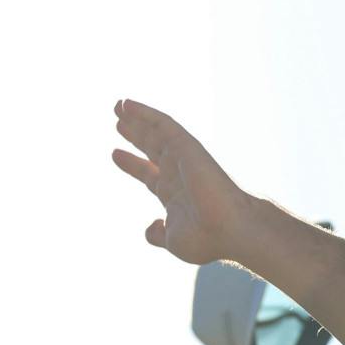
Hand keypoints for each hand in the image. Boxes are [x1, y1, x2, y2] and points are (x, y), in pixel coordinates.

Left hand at [112, 100, 254, 266]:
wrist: (230, 229)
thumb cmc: (207, 239)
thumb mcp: (173, 239)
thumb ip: (159, 234)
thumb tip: (150, 228)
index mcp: (174, 195)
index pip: (149, 174)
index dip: (132, 164)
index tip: (115, 153)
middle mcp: (178, 173)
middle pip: (151, 148)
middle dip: (135, 135)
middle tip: (118, 122)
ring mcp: (182, 159)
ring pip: (155, 133)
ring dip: (136, 119)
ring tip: (118, 106)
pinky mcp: (186, 147)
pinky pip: (163, 124)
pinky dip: (145, 113)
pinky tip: (128, 105)